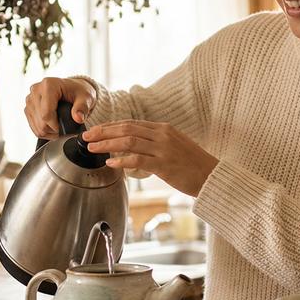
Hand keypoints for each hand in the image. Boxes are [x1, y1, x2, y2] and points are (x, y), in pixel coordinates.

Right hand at [24, 77, 96, 138]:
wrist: (73, 89)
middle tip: (66, 128)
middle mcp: (36, 90)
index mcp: (48, 85)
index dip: (56, 126)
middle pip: (41, 122)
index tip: (66, 128)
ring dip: (50, 132)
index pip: (46, 114)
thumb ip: (82, 108)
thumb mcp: (86, 98)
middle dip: (54, 130)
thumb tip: (78, 118)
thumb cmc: (79, 92)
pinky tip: (53, 128)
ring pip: (37, 127)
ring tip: (61, 127)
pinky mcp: (28, 108)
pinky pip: (33, 127)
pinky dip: (44, 132)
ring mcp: (30, 99)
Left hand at [82, 120, 217, 196]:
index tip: (96, 130)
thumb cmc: (193, 164)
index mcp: (163, 129)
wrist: (212, 176)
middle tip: (87, 137)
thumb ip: (155, 142)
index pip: (131, 123)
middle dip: (103, 132)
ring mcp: (163, 149)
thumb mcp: (175, 145)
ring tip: (93, 148)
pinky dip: (122, 161)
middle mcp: (162, 135)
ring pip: (128, 142)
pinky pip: (138, 160)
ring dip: (107, 144)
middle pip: (126, 129)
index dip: (110, 126)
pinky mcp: (164, 165)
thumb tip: (133, 145)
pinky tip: (111, 163)